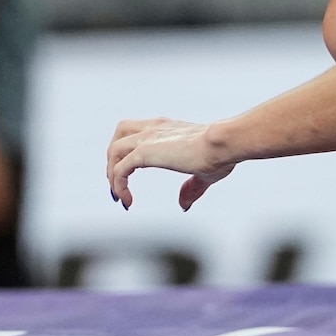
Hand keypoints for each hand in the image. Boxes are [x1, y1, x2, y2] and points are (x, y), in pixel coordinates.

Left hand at [106, 118, 235, 210]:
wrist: (223, 144)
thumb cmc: (221, 155)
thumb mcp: (204, 174)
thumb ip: (191, 188)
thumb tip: (183, 206)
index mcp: (167, 128)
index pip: (138, 132)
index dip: (130, 154)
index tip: (131, 177)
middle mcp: (154, 128)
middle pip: (120, 134)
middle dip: (115, 158)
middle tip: (118, 184)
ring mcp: (147, 138)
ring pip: (113, 150)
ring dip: (111, 174)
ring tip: (119, 196)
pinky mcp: (145, 152)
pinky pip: (119, 170)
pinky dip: (118, 185)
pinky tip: (127, 201)